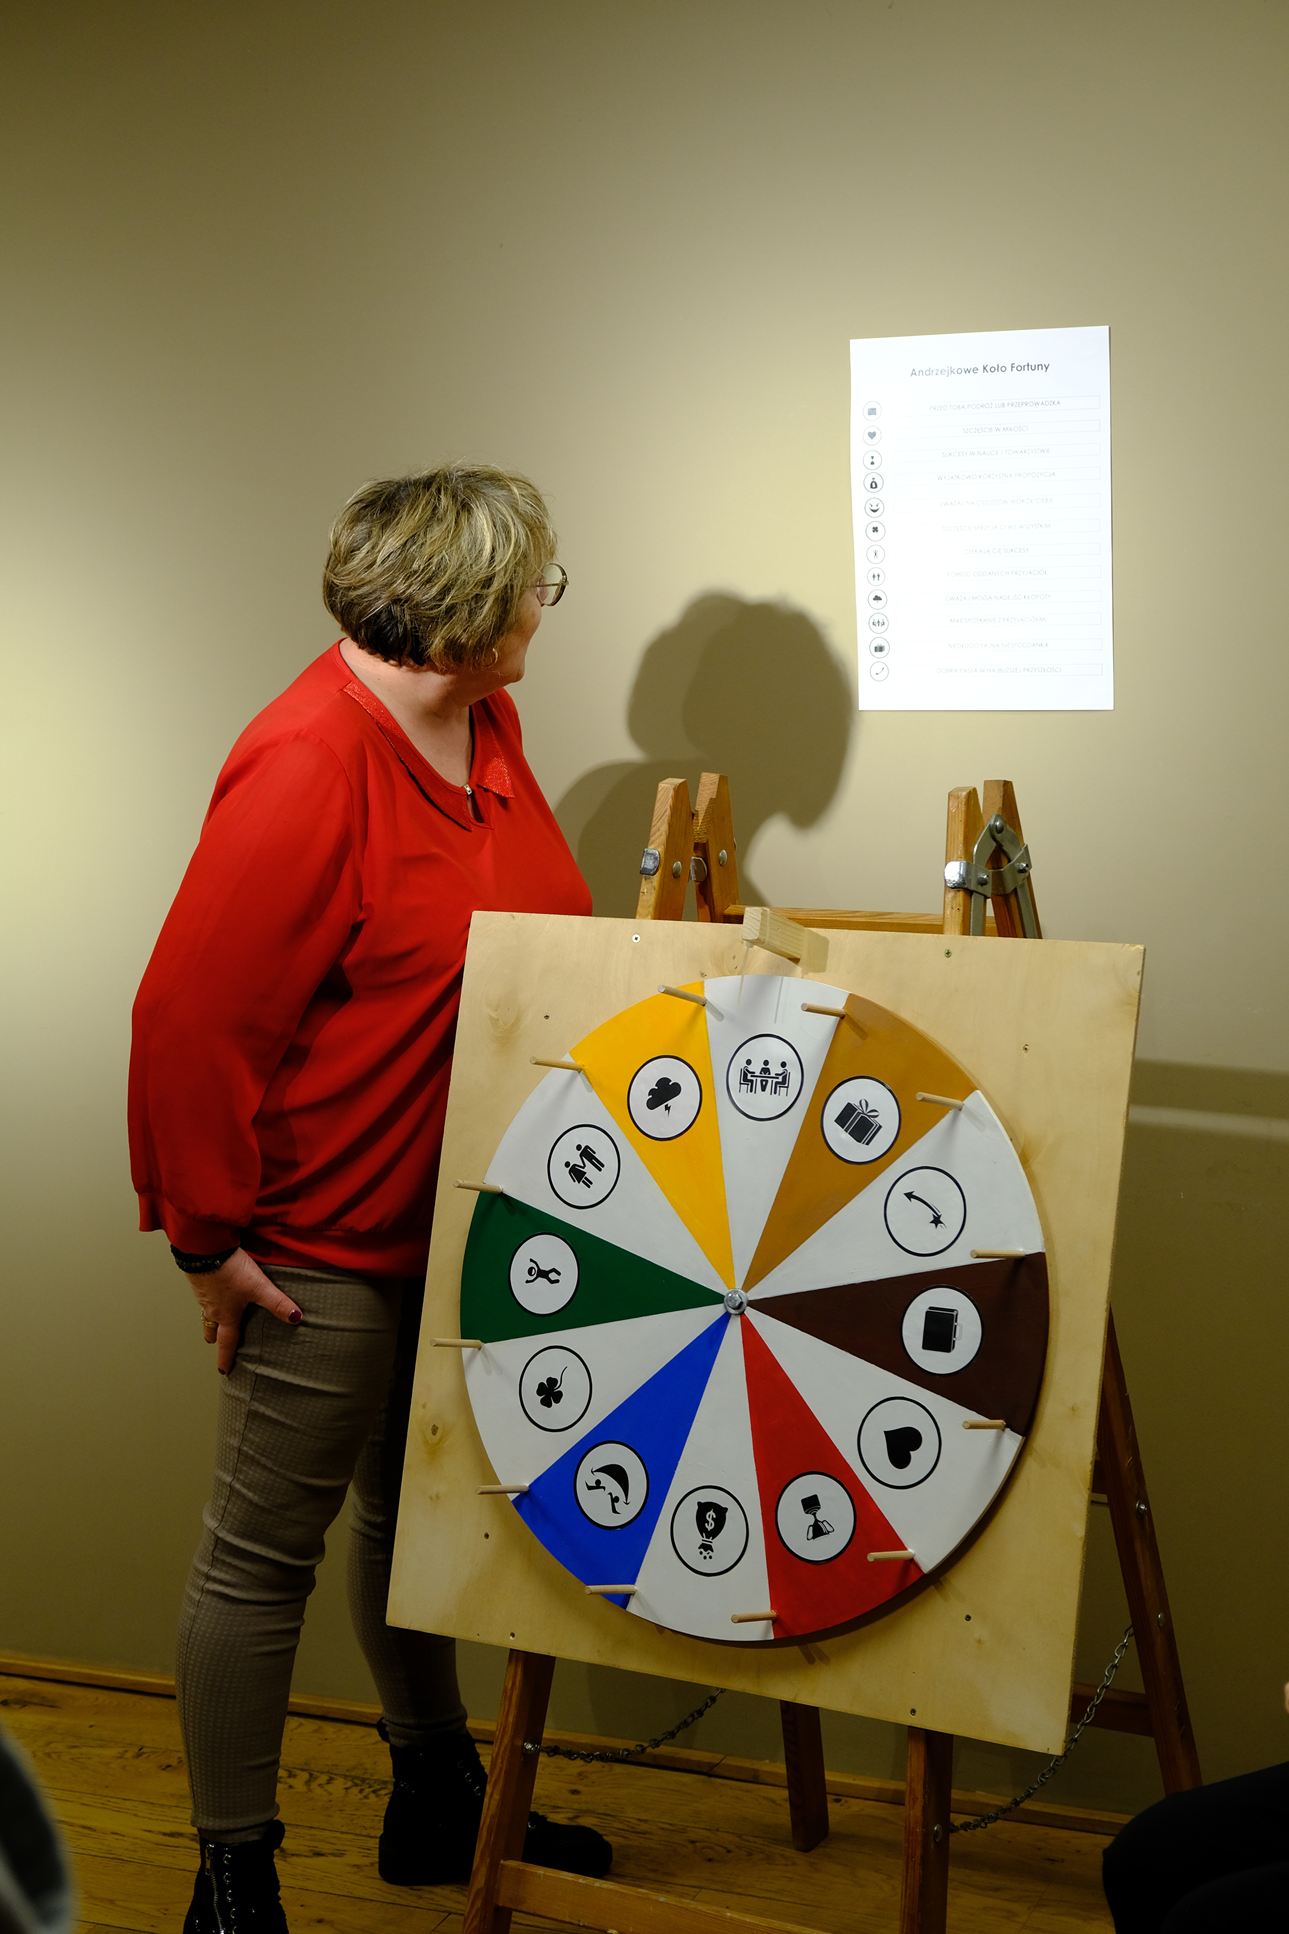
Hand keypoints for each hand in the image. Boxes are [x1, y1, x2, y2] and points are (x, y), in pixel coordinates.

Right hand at [186, 1249, 302, 1372]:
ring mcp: (203, 1293)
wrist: (204, 1248)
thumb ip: (277, 1302)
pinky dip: (210, 1297)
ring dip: (212, 1317)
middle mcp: (212, 1307)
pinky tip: (216, 1289)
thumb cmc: (230, 1271)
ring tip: (218, 1317)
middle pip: (212, 1328)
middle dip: (215, 1337)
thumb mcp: (258, 1287)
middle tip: (217, 1343)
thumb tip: (296, 1318)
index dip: (226, 1357)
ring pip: (207, 1311)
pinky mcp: (199, 1278)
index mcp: (226, 1315)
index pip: (227, 1342)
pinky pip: (204, 1294)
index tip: (224, 1371)